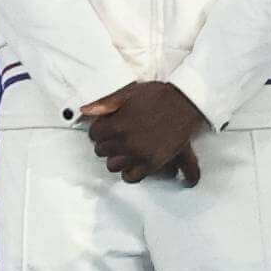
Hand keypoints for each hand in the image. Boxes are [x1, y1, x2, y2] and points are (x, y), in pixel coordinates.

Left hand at [79, 80, 206, 183]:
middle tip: (116, 138)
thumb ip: (105, 104)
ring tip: (124, 150)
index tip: (106, 129)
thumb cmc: (158, 96)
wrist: (185, 103)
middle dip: (107, 144)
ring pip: (113, 166)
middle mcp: (126, 142)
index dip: (99, 131)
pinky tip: (133, 163)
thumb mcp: (128, 93)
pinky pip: (132, 177)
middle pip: (102, 151)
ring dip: (116, 158)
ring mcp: (139, 154)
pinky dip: (130, 172)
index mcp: (117, 125)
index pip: (94, 135)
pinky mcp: (153, 163)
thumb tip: (85, 111)